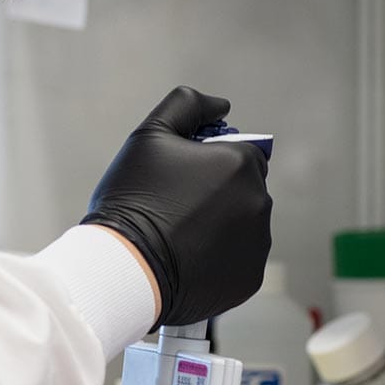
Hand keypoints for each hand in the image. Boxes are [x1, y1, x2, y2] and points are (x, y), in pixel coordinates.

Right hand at [81, 86, 271, 326]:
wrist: (124, 267)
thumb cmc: (133, 198)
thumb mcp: (149, 135)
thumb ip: (188, 105)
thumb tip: (222, 107)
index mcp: (242, 164)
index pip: (243, 153)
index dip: (213, 162)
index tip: (184, 178)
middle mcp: (260, 203)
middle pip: (245, 190)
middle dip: (219, 195)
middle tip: (176, 209)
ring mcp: (257, 245)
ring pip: (244, 227)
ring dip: (221, 228)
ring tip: (179, 237)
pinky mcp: (249, 279)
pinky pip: (239, 262)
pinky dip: (219, 260)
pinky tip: (188, 260)